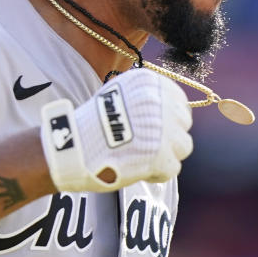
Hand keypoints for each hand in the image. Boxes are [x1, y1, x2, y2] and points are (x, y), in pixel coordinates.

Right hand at [39, 68, 192, 191]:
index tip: (157, 129)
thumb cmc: (91, 124)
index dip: (170, 118)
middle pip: (183, 123)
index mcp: (149, 83)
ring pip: (183, 146)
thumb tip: (169, 109)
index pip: (179, 101)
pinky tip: (137, 169)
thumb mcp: (117, 94)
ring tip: (142, 158)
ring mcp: (163, 129)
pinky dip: (156, 173)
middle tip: (147, 146)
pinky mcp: (160, 155)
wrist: (73, 147)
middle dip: (169, 136)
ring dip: (166, 154)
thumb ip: (144, 99)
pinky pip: (172, 168)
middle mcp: (160, 102)